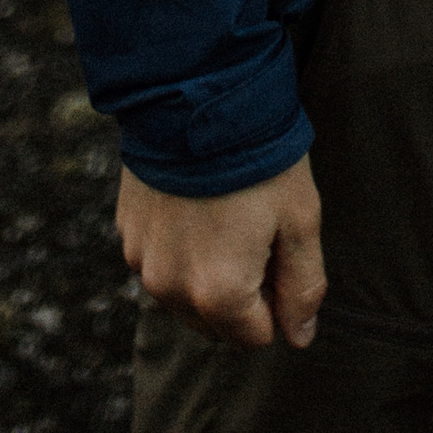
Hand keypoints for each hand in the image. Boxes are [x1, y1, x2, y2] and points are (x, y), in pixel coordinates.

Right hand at [118, 156, 325, 350]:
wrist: (196, 96)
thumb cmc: (258, 158)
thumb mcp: (300, 218)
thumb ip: (303, 286)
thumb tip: (299, 336)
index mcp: (220, 295)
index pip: (257, 337)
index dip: (277, 299)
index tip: (279, 251)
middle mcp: (173, 290)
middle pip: (218, 324)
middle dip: (242, 294)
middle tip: (257, 232)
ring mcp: (143, 263)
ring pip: (186, 297)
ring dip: (207, 274)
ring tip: (226, 214)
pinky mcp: (128, 234)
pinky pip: (161, 263)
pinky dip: (180, 248)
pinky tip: (197, 202)